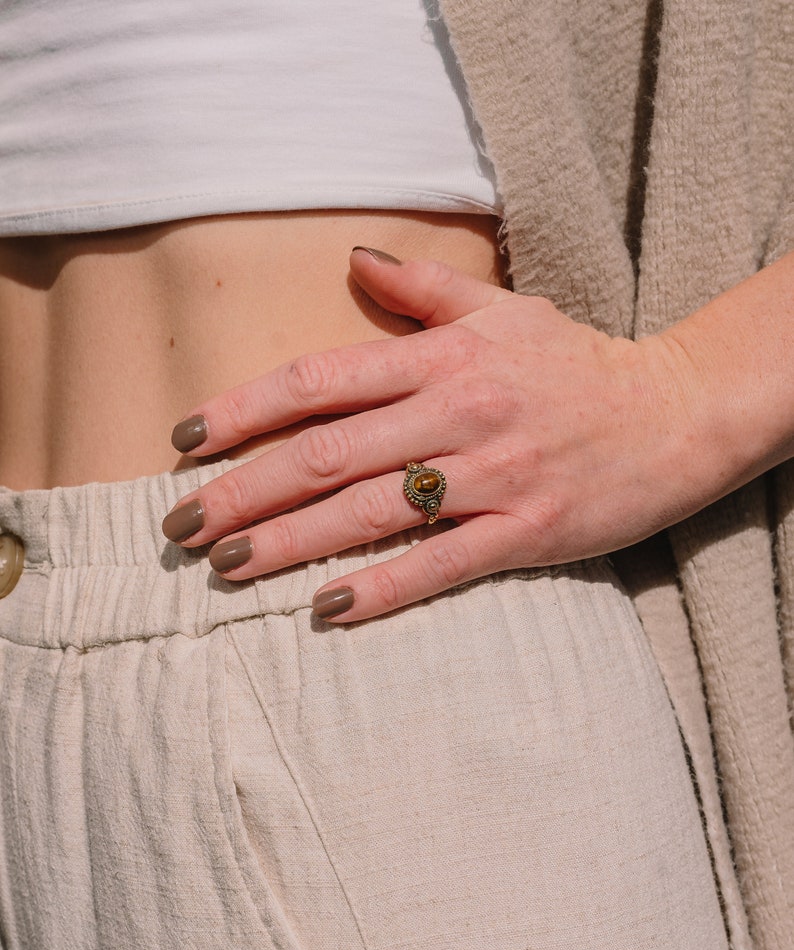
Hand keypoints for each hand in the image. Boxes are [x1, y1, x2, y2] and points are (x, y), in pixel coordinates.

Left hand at [160, 247, 729, 620]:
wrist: (674, 412)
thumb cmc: (577, 362)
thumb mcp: (503, 308)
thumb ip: (421, 285)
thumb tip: (350, 259)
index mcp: (442, 357)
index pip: (320, 380)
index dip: (245, 410)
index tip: (187, 438)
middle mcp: (456, 412)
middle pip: (325, 454)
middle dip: (242, 491)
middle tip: (182, 524)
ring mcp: (491, 474)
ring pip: (369, 513)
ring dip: (289, 543)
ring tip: (227, 568)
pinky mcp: (525, 529)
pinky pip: (440, 565)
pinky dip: (381, 588)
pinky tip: (326, 607)